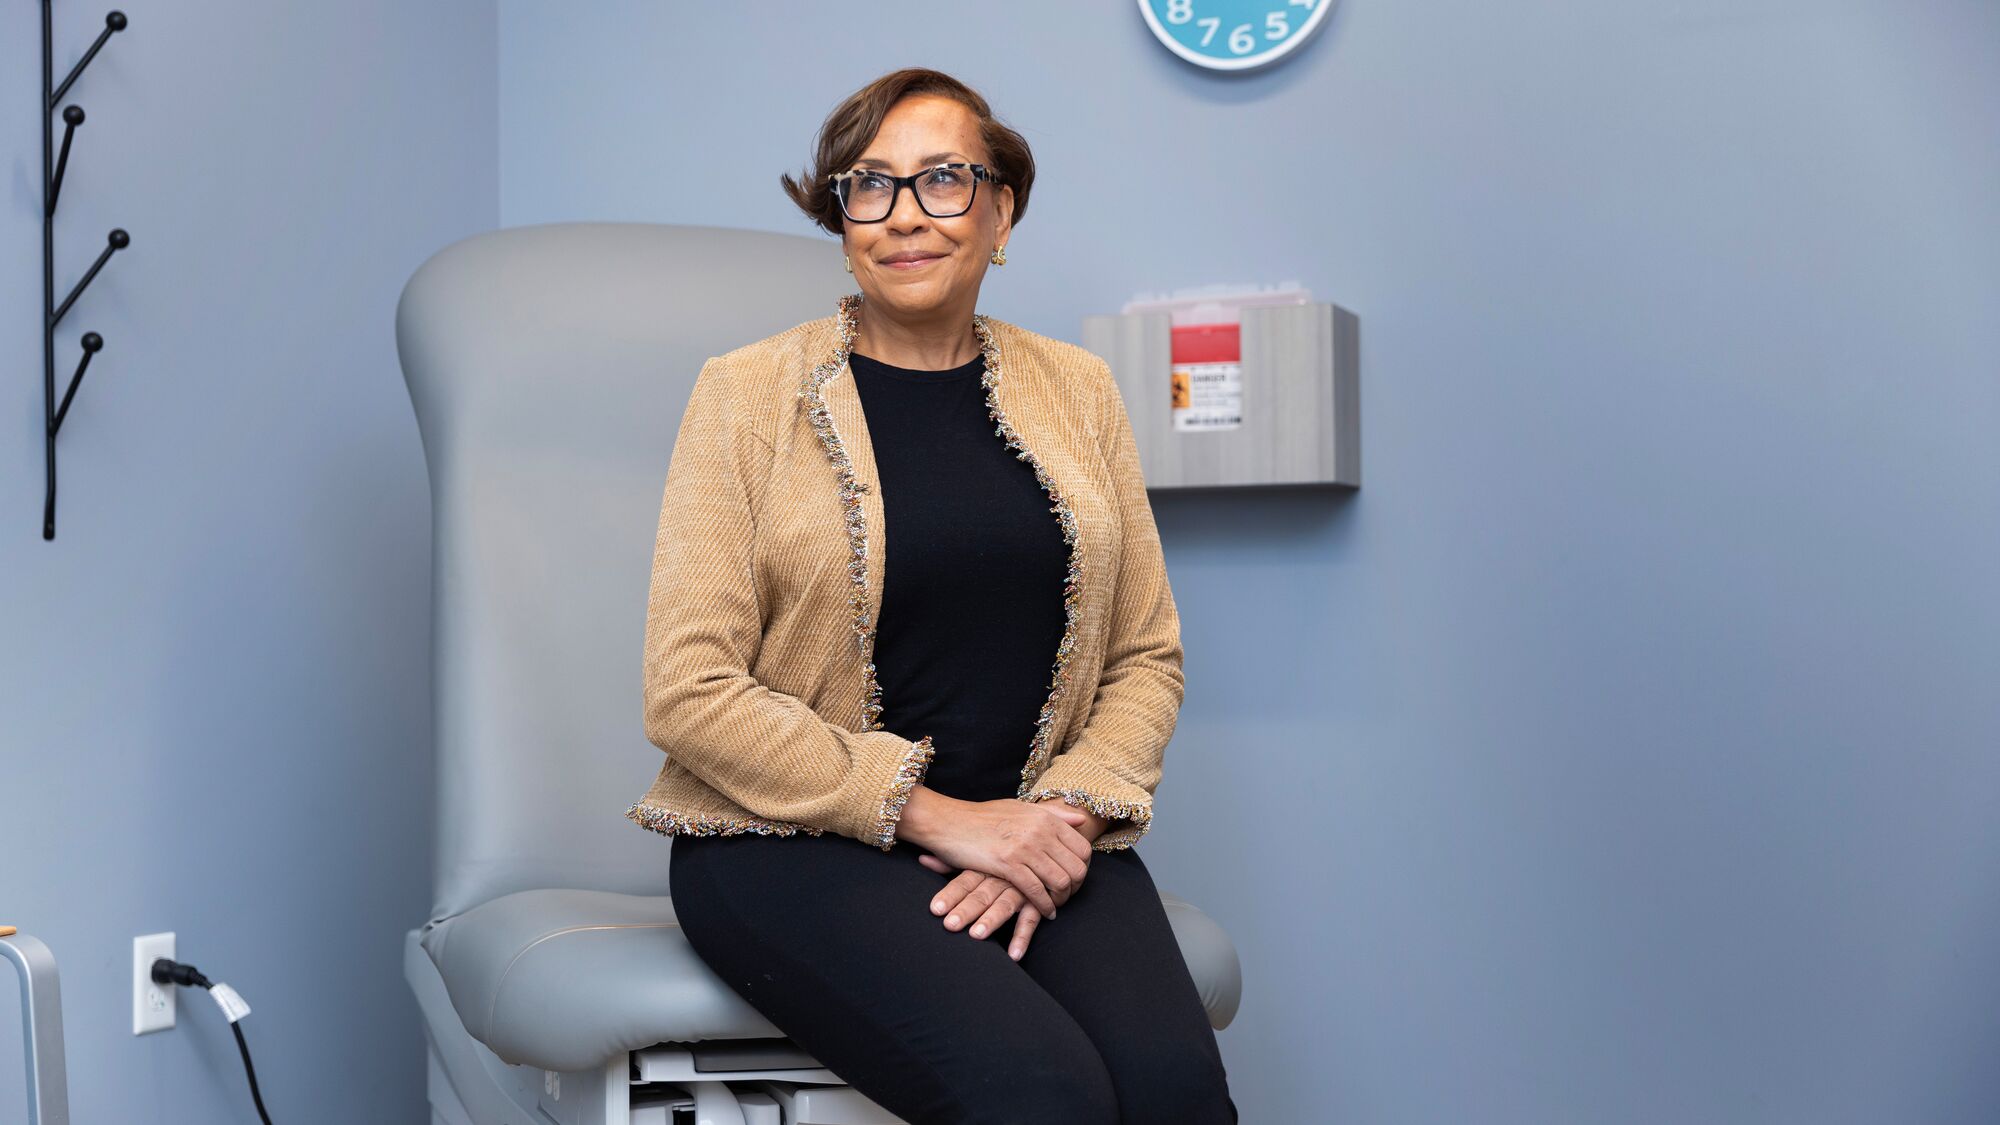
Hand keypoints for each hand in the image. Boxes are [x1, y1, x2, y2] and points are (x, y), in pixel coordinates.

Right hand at [899, 794, 1094, 916]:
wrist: (949, 821)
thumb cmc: (983, 817)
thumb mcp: (1021, 808)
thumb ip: (1053, 815)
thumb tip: (1082, 820)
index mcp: (1045, 817)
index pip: (1083, 848)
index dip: (1083, 868)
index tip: (1074, 880)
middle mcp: (1040, 831)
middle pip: (1076, 867)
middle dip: (1075, 888)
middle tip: (1066, 897)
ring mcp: (1025, 847)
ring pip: (1059, 881)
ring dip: (1061, 899)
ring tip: (1055, 906)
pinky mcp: (1008, 863)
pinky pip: (1035, 890)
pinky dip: (1043, 905)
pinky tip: (1044, 912)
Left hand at [918, 865, 1044, 960]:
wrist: (1048, 846)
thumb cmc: (1007, 854)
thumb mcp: (981, 855)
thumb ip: (952, 862)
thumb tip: (922, 859)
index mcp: (986, 865)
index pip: (964, 880)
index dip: (950, 894)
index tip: (935, 909)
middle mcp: (1002, 876)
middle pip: (981, 894)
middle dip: (966, 910)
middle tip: (950, 925)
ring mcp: (1021, 888)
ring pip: (1004, 905)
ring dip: (991, 920)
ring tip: (976, 935)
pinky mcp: (1039, 901)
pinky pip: (1031, 919)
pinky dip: (1023, 937)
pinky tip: (1014, 955)